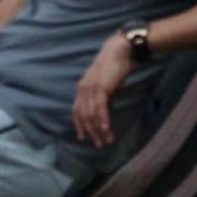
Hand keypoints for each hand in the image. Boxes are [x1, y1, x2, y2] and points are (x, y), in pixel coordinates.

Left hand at [72, 33, 133, 147]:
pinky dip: (103, 121)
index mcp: (82, 88)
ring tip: (105, 141)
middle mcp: (83, 89)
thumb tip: (103, 108)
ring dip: (98, 130)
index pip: (77, 111)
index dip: (79, 125)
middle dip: (90, 132)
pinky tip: (107, 130)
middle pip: (83, 115)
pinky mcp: (101, 88)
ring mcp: (90, 89)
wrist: (119, 52)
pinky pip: (100, 108)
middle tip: (98, 144)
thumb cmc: (113, 67)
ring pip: (91, 114)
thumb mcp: (104, 83)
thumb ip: (101, 95)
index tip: (83, 137)